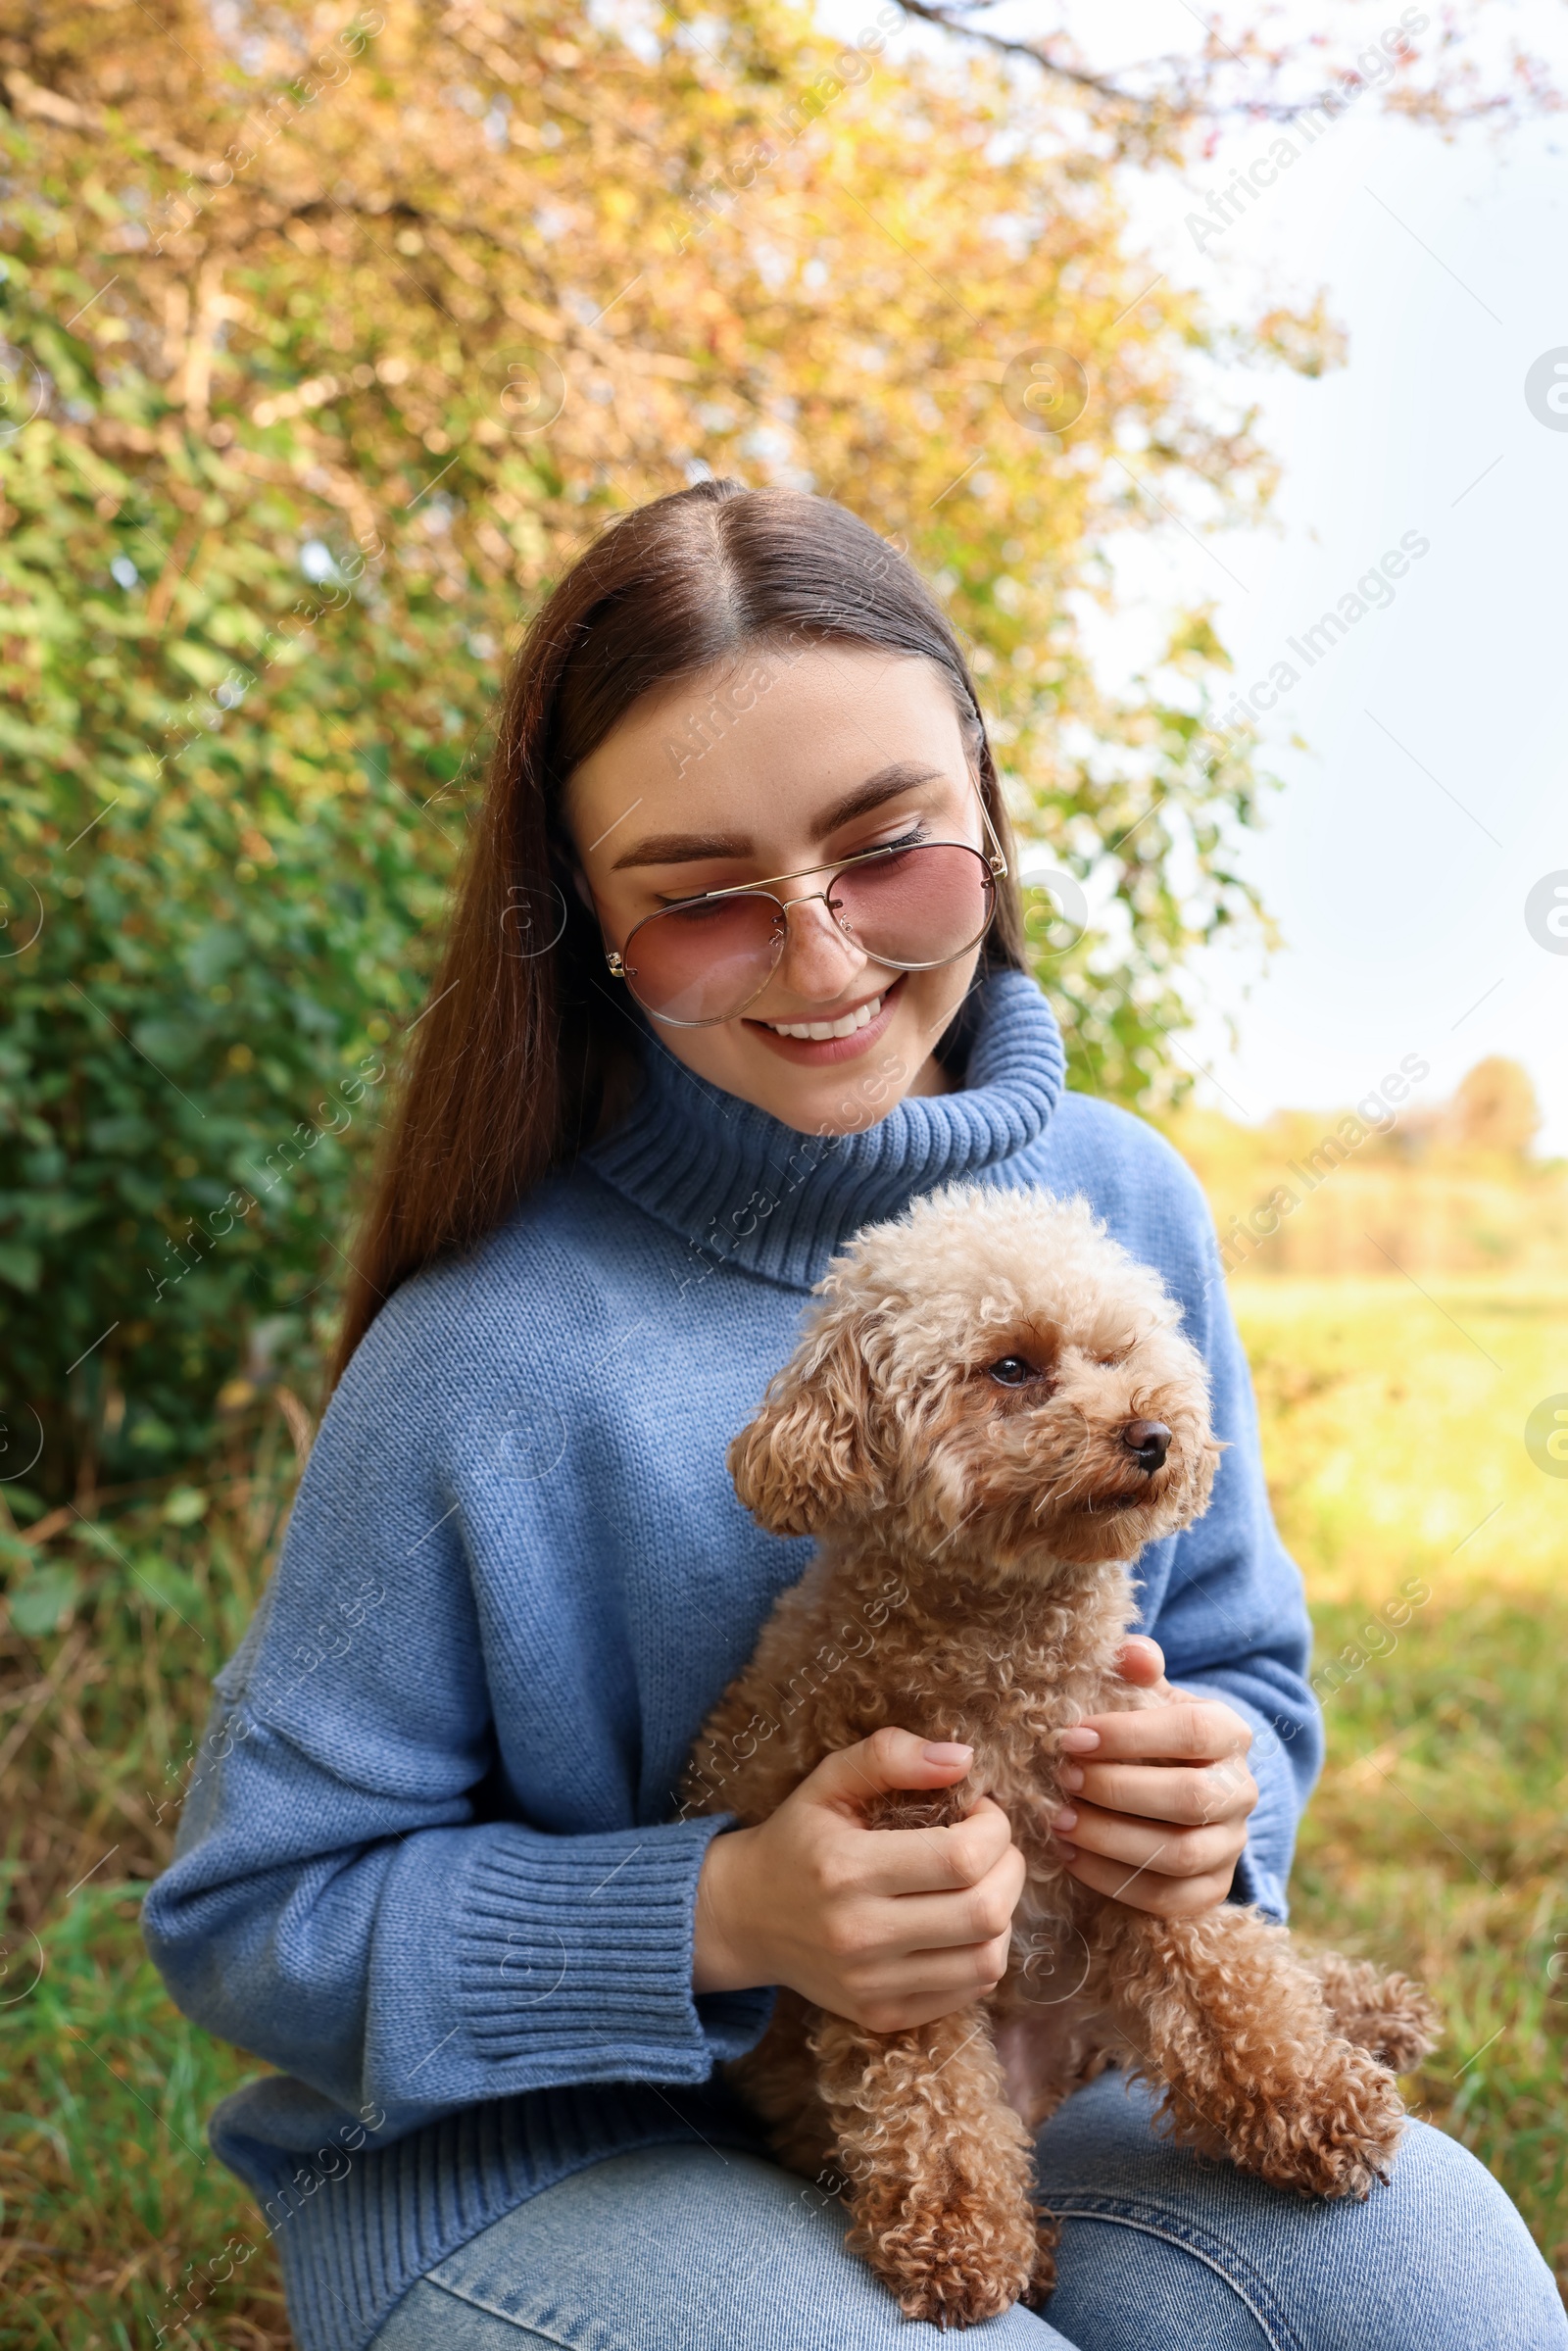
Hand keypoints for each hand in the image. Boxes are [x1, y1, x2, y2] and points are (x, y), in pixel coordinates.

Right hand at [692, 1725, 1026, 2032]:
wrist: (743, 1918)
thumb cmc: (796, 1840)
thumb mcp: (828, 1782)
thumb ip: (889, 1756)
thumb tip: (963, 1758)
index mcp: (847, 1869)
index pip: (961, 1858)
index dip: (994, 1829)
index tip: (981, 1812)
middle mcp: (860, 1935)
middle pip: (984, 1912)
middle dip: (1009, 1869)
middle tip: (993, 1847)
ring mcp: (872, 1985)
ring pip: (987, 1961)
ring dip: (1003, 1915)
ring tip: (981, 1885)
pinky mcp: (882, 2016)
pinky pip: (968, 1993)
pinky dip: (982, 1954)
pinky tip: (961, 1924)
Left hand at [1050, 1636, 1257, 1918]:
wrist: (1171, 1781)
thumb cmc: (1147, 1731)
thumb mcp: (1143, 1694)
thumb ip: (1136, 1668)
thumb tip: (1132, 1652)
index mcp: (1230, 1734)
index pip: (1194, 1733)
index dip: (1131, 1735)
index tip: (1071, 1737)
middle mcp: (1241, 1791)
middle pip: (1190, 1799)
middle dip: (1117, 1791)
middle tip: (1063, 1780)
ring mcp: (1230, 1846)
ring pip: (1180, 1855)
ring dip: (1111, 1840)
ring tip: (1059, 1822)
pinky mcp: (1211, 1891)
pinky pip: (1168, 1899)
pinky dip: (1114, 1881)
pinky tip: (1070, 1857)